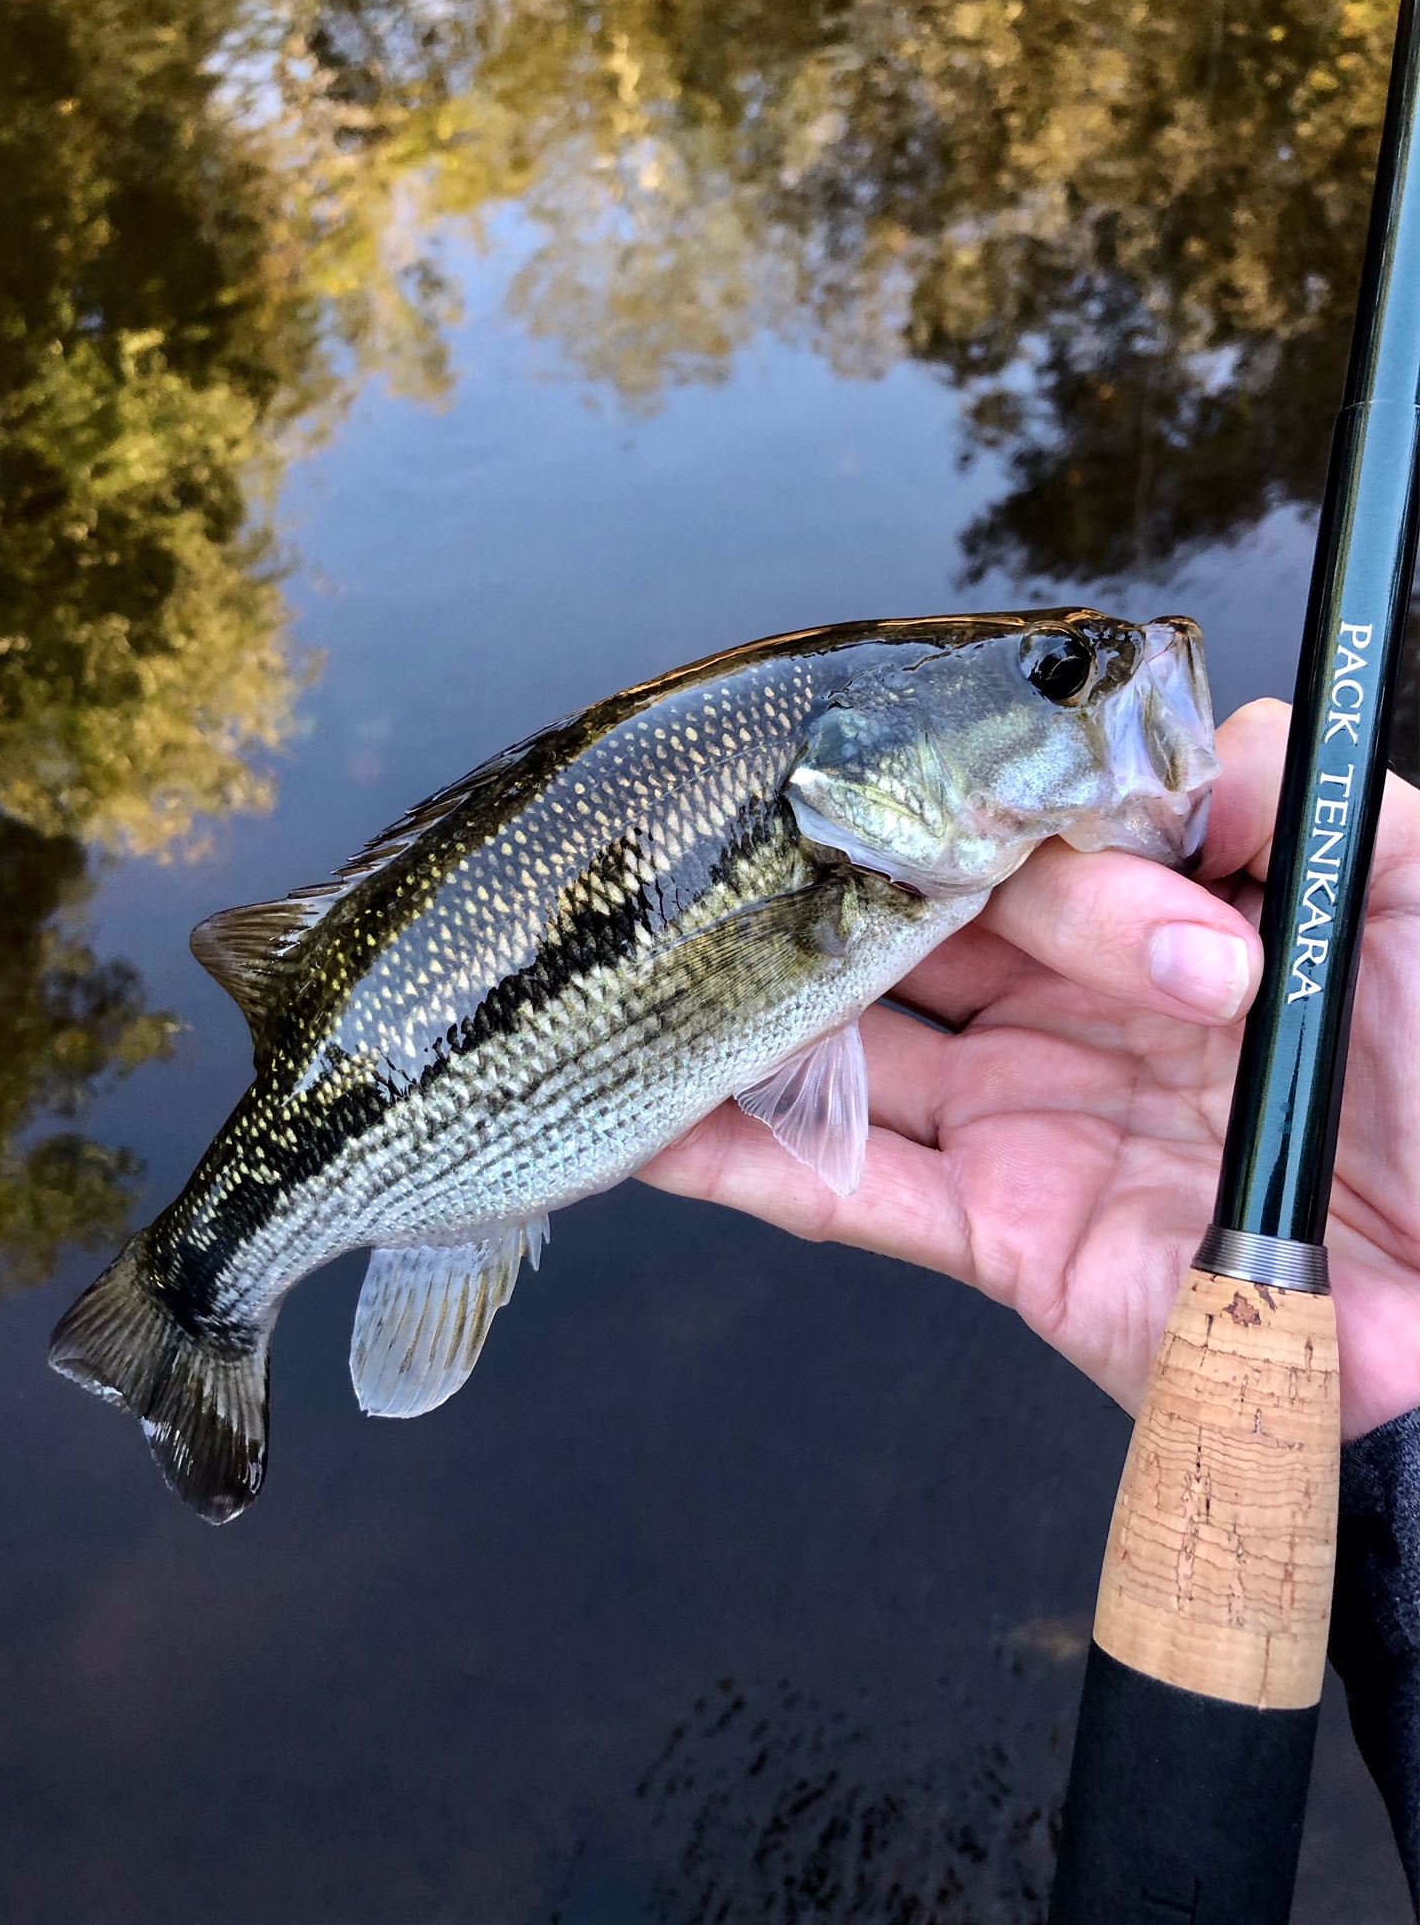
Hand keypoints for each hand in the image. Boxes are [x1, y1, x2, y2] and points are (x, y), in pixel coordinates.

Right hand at [639, 699, 1419, 1439]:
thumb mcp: (1412, 912)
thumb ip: (1318, 808)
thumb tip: (1191, 740)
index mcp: (1150, 923)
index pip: (1024, 837)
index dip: (980, 806)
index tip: (955, 790)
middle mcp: (1064, 1011)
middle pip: (918, 926)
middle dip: (844, 886)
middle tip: (776, 856)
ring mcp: (1022, 1122)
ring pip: (853, 1047)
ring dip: (746, 1003)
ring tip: (638, 953)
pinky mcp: (1001, 1239)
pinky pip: (852, 1194)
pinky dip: (744, 1161)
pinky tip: (649, 1117)